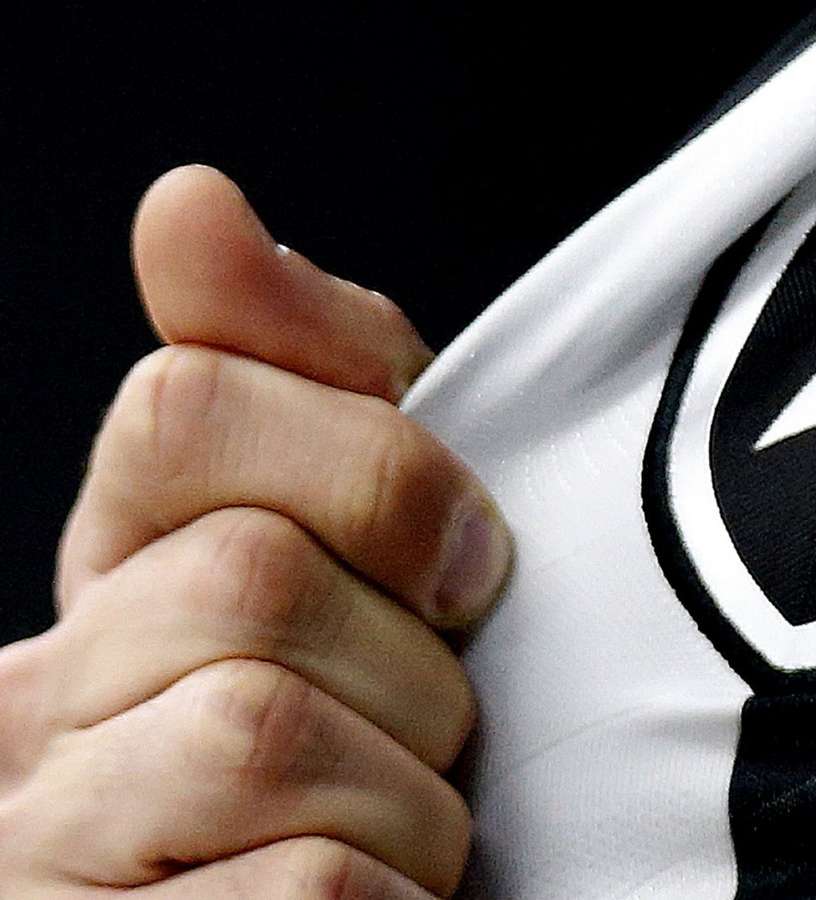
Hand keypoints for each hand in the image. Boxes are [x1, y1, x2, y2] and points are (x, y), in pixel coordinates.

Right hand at [0, 166, 510, 897]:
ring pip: (263, 731)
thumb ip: (311, 379)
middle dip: (413, 662)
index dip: (371, 470)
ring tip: (404, 825)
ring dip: (412, 793)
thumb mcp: (373, 546)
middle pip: (247, 576)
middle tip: (440, 723)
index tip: (462, 562)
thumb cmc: (390, 730)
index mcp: (113, 579)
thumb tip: (188, 199)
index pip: (180, 409)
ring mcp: (51, 849)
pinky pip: (306, 890)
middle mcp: (37, 706)